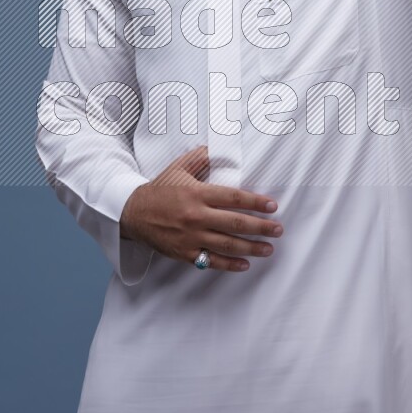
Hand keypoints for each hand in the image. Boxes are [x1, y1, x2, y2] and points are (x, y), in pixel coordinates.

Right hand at [119, 145, 283, 272]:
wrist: (133, 213)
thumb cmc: (159, 189)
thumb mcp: (178, 168)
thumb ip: (199, 158)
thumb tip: (216, 148)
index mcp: (197, 194)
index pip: (233, 198)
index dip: (256, 202)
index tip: (272, 206)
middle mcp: (196, 216)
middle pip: (235, 223)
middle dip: (261, 227)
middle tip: (278, 230)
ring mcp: (191, 236)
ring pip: (227, 245)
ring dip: (251, 247)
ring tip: (268, 248)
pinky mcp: (185, 252)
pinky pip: (211, 260)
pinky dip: (229, 264)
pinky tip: (245, 263)